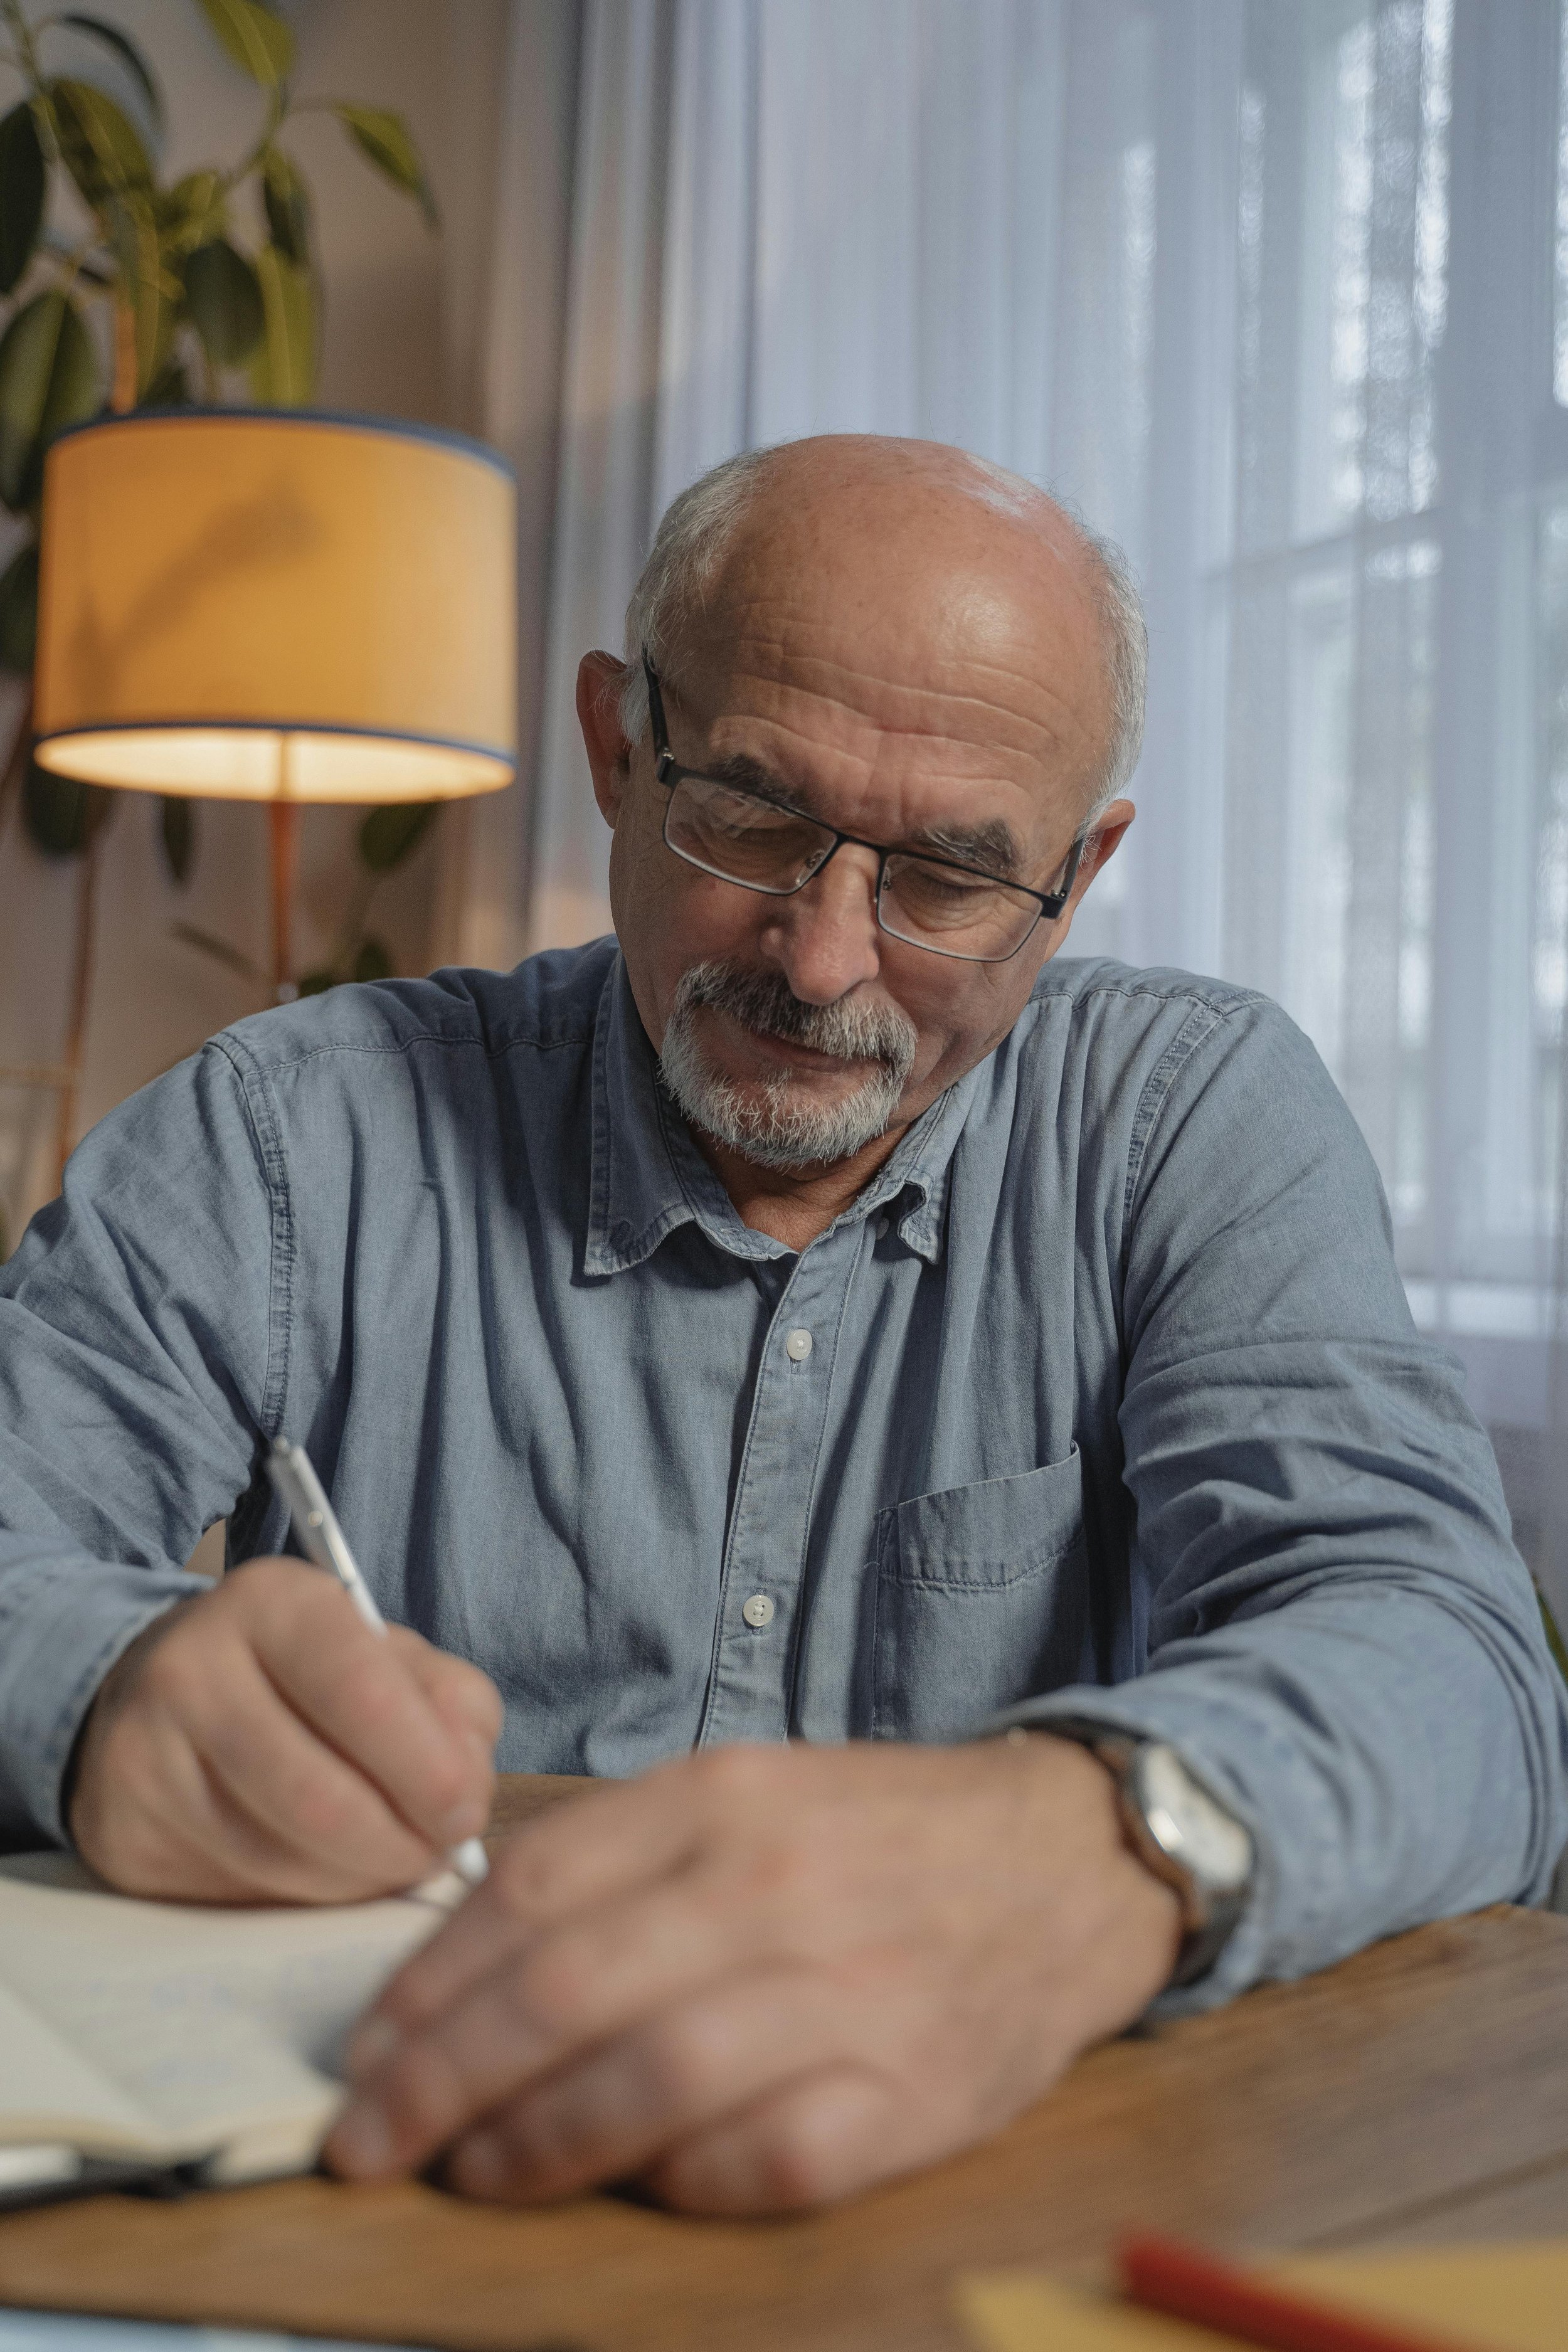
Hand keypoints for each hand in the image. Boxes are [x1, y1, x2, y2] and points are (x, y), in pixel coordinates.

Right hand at [69, 1558, 501, 1903]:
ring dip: (358, 1879)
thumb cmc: (304, 1675)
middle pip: (317, 1796)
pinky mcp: (126, 1834)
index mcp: (273, 1603)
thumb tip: (466, 1792)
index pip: (360, 1691)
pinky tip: (325, 1871)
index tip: (466, 1814)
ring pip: (279, 1857)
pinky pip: (237, 1891)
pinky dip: (303, 1896)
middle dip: (399, 1845)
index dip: (427, 1768)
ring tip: (391, 1862)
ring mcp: (145, 1755)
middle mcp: (192, 1669)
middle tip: (436, 1856)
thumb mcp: (384, 1654)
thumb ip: (449, 1705)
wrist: (163, 1691)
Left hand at [324, 1735, 1180, 2214]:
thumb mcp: (745, 1792)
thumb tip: (466, 1965)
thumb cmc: (875, 1837)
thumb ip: (619, 1858)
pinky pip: (760, 2164)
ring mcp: (847, 1994)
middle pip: (562, 1993)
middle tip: (368, 2142)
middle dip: (438, 2082)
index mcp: (723, 1797)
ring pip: (645, 2086)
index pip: (530, 1891)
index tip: (367, 2049)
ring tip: (472, 2174)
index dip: (427, 1982)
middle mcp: (776, 1885)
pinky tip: (637, 2185)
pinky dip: (679, 2186)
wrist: (1062, 1863)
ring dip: (531, 2147)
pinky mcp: (908, 2097)